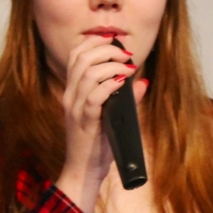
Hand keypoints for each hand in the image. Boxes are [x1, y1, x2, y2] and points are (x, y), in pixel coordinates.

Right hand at [55, 36, 147, 212]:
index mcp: (73, 91)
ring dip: (111, 65)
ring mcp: (76, 109)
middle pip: (82, 58)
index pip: (76, 55)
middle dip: (106, 49)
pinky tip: (122, 83)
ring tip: (128, 68)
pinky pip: (94, 97)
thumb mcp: (109, 116)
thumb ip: (123, 98)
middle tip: (126, 54)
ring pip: (88, 73)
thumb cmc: (96, 144)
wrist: (83, 171)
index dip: (95, 42)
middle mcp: (70, 96)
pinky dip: (109, 85)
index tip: (115, 41)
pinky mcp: (86, 122)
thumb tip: (142, 81)